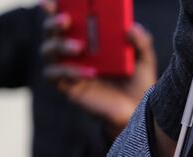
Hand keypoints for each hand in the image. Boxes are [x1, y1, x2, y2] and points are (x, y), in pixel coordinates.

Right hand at [40, 0, 157, 135]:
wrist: (137, 110)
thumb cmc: (138, 81)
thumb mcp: (144, 60)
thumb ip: (142, 43)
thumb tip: (132, 28)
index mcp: (88, 37)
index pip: (67, 17)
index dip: (56, 7)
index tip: (54, 0)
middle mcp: (73, 50)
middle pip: (51, 31)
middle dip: (54, 23)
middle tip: (67, 21)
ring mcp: (68, 67)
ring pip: (48, 51)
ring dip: (61, 45)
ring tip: (79, 47)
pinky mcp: (68, 86)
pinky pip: (56, 75)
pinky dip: (69, 71)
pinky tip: (89, 72)